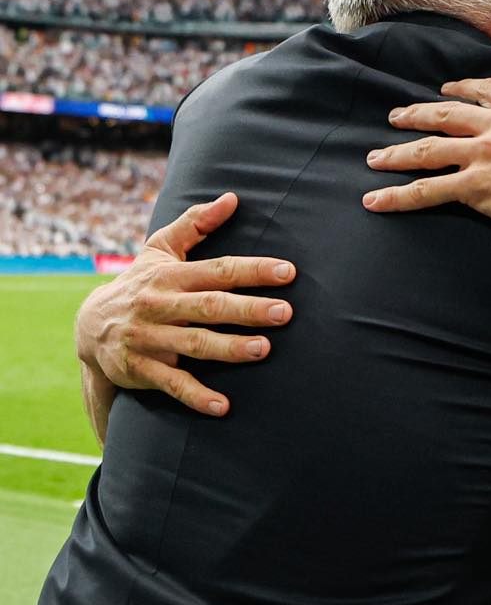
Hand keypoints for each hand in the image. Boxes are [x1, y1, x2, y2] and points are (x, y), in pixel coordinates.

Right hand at [76, 192, 295, 416]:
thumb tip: (231, 198)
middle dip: (248, 309)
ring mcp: (150, 338)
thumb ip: (195, 224)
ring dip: (229, 348)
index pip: (218, 270)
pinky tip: (224, 406)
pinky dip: (197, 396)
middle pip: (210, 306)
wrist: (89, 327)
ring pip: (194, 344)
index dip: (252, 271)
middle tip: (285, 312)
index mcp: (170, 276)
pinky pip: (172, 383)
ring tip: (263, 349)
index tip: (287, 272)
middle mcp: (160, 305)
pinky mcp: (141, 368)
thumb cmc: (139, 283)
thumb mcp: (159, 250)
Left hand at [363, 78, 490, 245]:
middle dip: (418, 114)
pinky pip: (427, 191)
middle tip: (397, 117)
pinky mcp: (478, 187)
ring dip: (397, 153)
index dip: (465, 89)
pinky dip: (397, 197)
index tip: (448, 90)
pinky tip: (374, 202)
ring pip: (428, 149)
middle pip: (448, 114)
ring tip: (374, 157)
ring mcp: (487, 154)